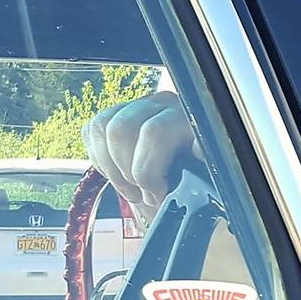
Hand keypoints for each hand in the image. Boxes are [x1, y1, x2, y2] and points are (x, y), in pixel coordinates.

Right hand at [84, 91, 198, 224]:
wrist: (187, 187)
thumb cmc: (199, 187)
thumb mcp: (207, 184)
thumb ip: (204, 166)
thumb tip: (197, 150)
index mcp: (190, 117)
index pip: (155, 132)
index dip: (148, 171)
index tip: (158, 194)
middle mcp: (164, 104)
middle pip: (122, 128)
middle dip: (128, 171)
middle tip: (144, 195)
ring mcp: (138, 106)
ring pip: (103, 127)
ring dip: (113, 168)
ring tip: (132, 190)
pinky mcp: (116, 113)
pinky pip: (92, 130)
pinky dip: (101, 160)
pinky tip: (120, 175)